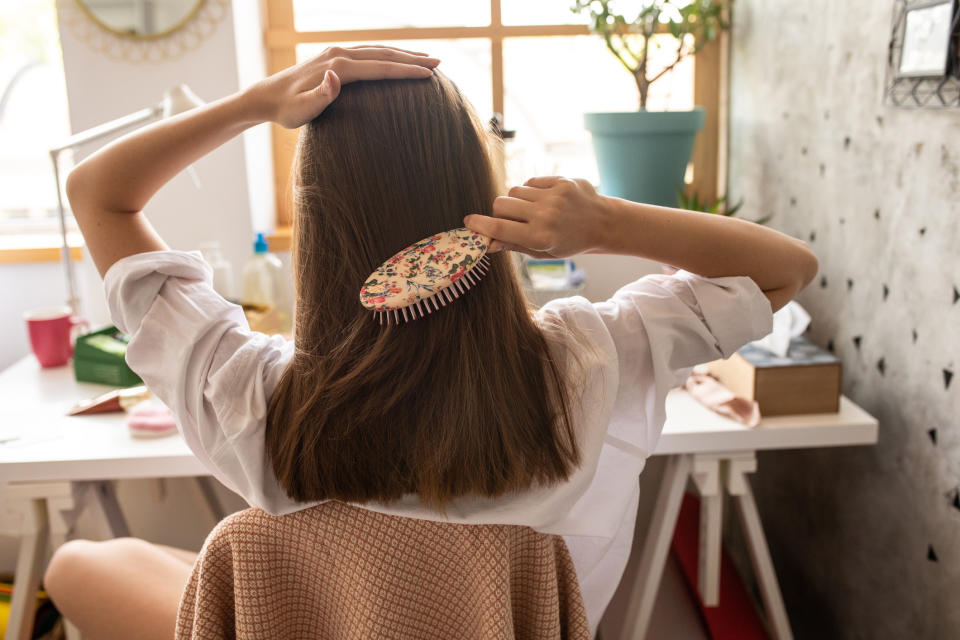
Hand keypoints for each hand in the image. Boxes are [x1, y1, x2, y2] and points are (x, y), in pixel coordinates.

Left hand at [244, 45, 438, 128]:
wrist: (267, 97)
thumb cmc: (286, 110)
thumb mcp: (301, 110)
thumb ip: (320, 95)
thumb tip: (335, 76)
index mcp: (337, 67)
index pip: (379, 67)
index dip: (405, 71)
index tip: (428, 74)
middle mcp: (339, 54)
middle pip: (383, 54)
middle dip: (412, 59)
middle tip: (439, 63)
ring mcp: (337, 53)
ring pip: (377, 50)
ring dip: (403, 54)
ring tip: (426, 59)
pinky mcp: (334, 57)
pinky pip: (368, 52)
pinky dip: (387, 54)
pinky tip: (397, 59)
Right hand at [464, 176, 613, 257]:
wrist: (603, 223)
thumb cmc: (570, 242)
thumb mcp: (543, 252)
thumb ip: (514, 245)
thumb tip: (487, 242)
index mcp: (540, 237)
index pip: (499, 227)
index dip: (480, 225)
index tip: (468, 222)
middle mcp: (545, 215)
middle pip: (500, 204)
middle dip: (498, 211)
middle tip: (508, 219)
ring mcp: (553, 196)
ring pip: (514, 191)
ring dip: (515, 201)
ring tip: (530, 210)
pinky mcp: (560, 181)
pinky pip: (530, 182)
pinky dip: (530, 191)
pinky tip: (543, 200)